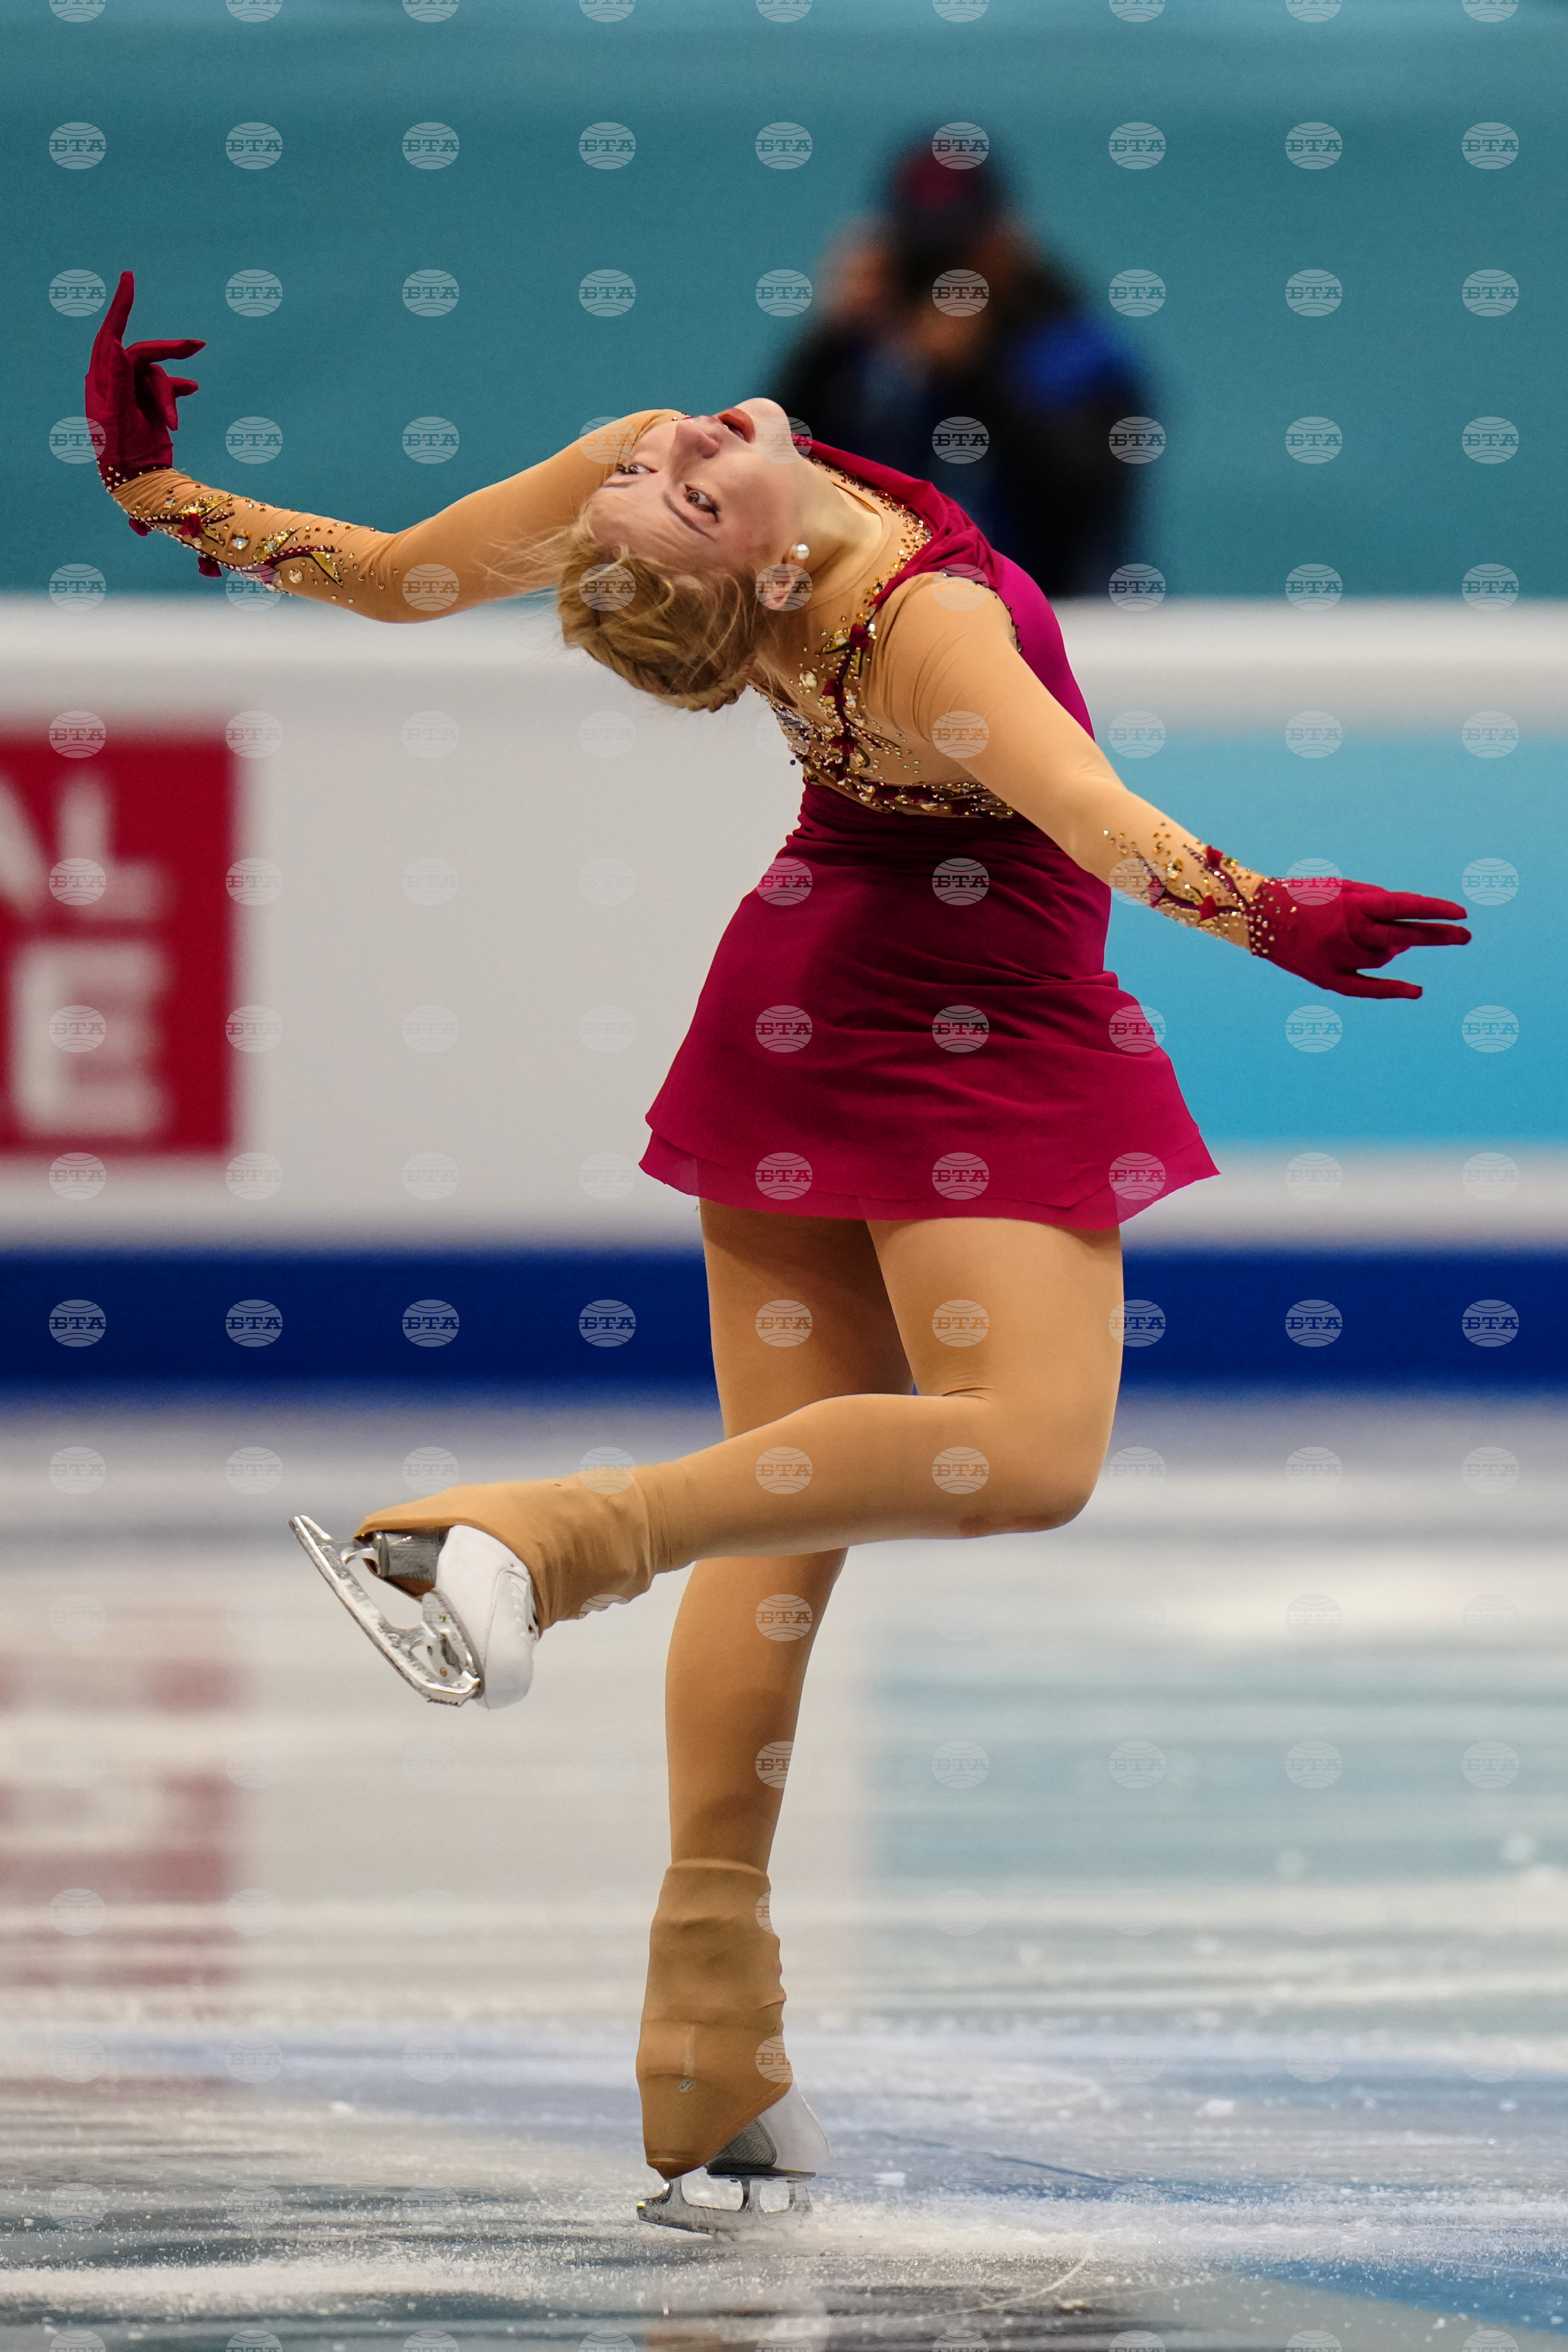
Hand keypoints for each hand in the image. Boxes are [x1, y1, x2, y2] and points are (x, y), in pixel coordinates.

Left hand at [85, 270, 203, 483]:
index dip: (120, 306)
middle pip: (145, 355)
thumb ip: (117, 380)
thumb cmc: (121, 452)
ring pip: (160, 377)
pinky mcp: (149, 405)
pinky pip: (168, 388)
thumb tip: (115, 344)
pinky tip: (193, 389)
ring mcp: (132, 393)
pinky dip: (179, 391)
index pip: (112, 334)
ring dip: (171, 398)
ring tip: (174, 426)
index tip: (129, 278)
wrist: (136, 481)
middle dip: (171, 354)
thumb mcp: (118, 417)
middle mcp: (114, 381)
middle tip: (198, 346)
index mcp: (102, 379)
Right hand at [1247, 876, 1470, 999]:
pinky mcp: (1327, 978)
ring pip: (1385, 957)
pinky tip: (1417, 990)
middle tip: (1466, 937)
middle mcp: (1347, 932)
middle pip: (1404, 936)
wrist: (1255, 918)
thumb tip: (1406, 928)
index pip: (1402, 906)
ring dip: (1396, 948)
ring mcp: (1338, 957)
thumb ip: (1376, 903)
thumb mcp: (1341, 888)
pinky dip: (1393, 988)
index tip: (1461, 913)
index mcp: (1350, 904)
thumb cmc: (1303, 897)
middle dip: (1438, 936)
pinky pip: (1367, 987)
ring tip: (1386, 938)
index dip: (1434, 909)